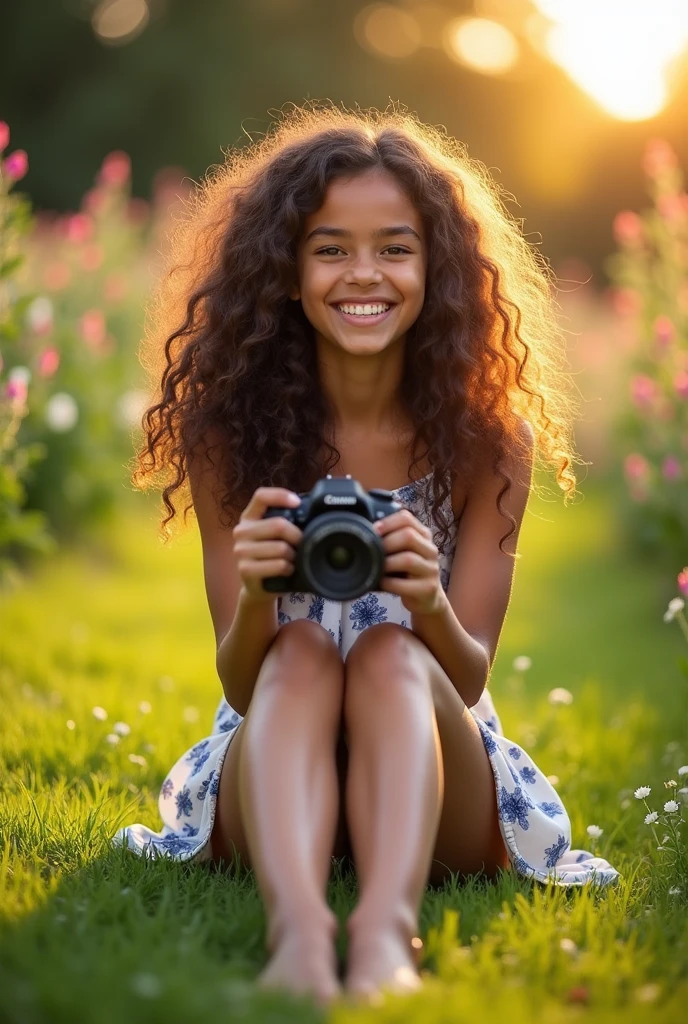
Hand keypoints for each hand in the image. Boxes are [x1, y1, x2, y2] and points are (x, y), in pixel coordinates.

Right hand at [233, 487, 302, 604]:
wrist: (258, 585)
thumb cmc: (270, 556)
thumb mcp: (274, 536)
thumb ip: (284, 522)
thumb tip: (310, 513)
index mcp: (249, 517)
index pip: (261, 496)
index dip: (281, 496)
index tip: (297, 502)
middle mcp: (241, 531)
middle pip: (278, 524)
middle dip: (298, 535)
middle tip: (303, 543)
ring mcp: (241, 551)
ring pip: (281, 548)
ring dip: (294, 555)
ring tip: (293, 559)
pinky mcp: (245, 569)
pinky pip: (279, 565)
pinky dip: (289, 568)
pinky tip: (288, 569)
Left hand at [373, 508, 445, 615]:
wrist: (428, 597)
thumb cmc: (409, 571)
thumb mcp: (404, 551)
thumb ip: (392, 539)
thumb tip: (365, 530)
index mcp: (423, 536)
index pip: (407, 518)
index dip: (387, 522)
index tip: (372, 529)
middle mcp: (430, 550)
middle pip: (408, 536)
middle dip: (386, 543)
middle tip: (373, 551)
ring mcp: (431, 569)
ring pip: (408, 559)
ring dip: (387, 563)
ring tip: (377, 568)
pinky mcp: (428, 588)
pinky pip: (405, 584)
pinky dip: (389, 583)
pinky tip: (382, 583)